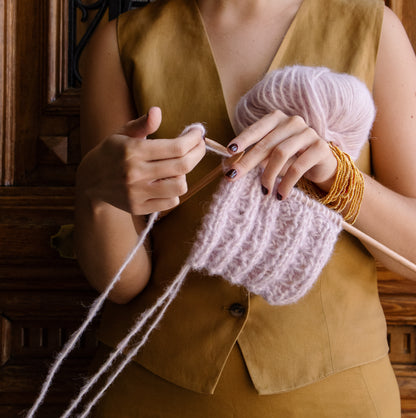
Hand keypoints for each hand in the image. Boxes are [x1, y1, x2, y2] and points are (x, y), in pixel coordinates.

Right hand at [77, 107, 205, 213]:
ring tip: (178, 167)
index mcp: (133, 150)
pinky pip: (171, 202)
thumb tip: (157, 111)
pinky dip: (175, 191)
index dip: (193, 139)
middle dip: (198, 153)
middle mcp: (135, 173)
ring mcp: (137, 193)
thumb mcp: (122, 133)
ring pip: (180, 186)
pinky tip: (168, 182)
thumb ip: (142, 123)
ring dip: (184, 175)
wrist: (90, 182)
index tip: (198, 133)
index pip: (176, 147)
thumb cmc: (112, 152)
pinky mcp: (139, 208)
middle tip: (199, 146)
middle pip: (183, 166)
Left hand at [225, 110, 337, 198]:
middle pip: (266, 143)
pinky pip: (298, 166)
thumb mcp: (270, 156)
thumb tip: (230, 166)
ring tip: (264, 190)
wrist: (322, 165)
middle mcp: (293, 122)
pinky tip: (280, 195)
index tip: (229, 151)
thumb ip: (255, 156)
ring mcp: (308, 133)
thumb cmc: (291, 159)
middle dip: (247, 161)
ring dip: (268, 174)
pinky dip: (286, 183)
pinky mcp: (320, 148)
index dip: (243, 139)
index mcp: (277, 119)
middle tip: (233, 176)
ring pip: (280, 153)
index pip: (256, 129)